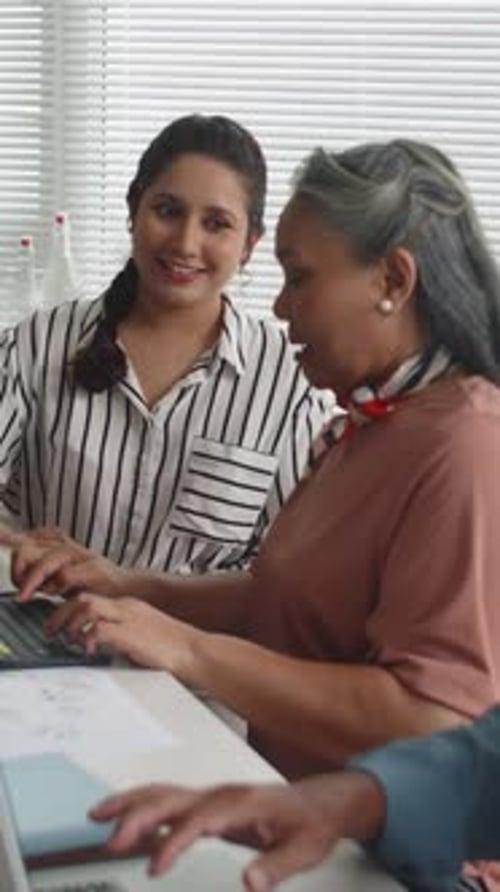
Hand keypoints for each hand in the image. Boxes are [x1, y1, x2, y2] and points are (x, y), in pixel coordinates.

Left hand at [0, 523, 127, 600]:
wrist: (132, 589)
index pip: (33, 536)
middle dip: (19, 566)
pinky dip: (54, 586)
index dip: (12, 535)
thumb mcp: (69, 575)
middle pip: (34, 546)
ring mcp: (82, 557)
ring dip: (32, 578)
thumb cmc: (100, 585)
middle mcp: (71, 548)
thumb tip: (22, 575)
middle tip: (19, 586)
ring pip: (47, 559)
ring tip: (26, 595)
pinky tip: (53, 595)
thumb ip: (47, 572)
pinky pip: (64, 576)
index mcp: (64, 547)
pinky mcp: (93, 572)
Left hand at [45, 593, 200, 673]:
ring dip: (69, 622)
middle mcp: (125, 607)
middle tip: (50, 630)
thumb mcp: (141, 636)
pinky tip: (86, 650)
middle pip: (82, 597)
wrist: (195, 651)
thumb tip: (100, 645)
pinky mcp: (130, 634)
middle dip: (60, 613)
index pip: (91, 597)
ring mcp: (128, 618)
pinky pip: (99, 629)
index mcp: (128, 606)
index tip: (58, 622)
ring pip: (86, 605)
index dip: (69, 609)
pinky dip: (87, 638)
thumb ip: (120, 635)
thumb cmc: (173, 647)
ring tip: (66, 638)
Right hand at [89, 772, 384, 890]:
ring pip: (164, 793)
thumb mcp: (304, 850)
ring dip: (131, 803)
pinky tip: (123, 816)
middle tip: (109, 841)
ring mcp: (213, 797)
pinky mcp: (208, 804)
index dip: (174, 842)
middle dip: (138, 817)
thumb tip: (249, 883)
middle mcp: (222, 795)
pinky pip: (168, 800)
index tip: (154, 866)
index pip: (199, 820)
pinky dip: (141, 804)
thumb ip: (277, 867)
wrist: (321, 803)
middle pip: (172, 799)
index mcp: (242, 803)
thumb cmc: (310, 823)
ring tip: (97, 817)